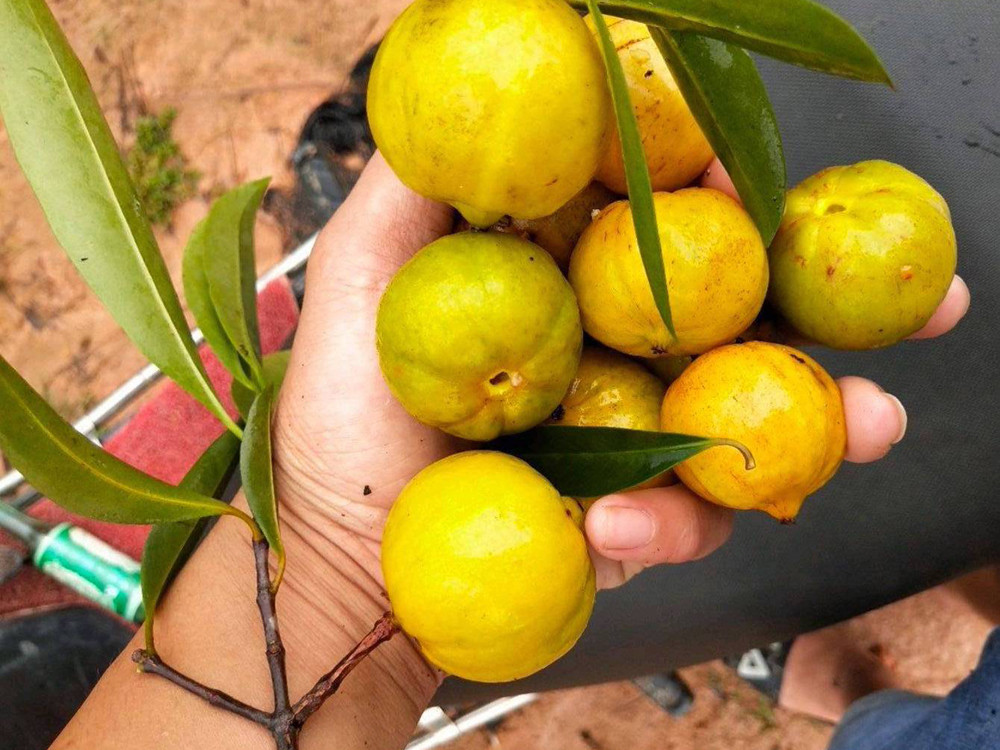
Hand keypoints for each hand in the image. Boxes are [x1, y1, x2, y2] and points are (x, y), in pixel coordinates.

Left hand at [273, 153, 970, 601]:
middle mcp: (607, 363)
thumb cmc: (336, 426)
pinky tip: (622, 529)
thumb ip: (418, 188)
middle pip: (735, 328)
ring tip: (862, 426)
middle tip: (922, 307)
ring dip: (812, 428)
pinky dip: (669, 525)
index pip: (661, 238)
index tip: (760, 192)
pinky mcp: (629, 523)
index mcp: (558, 295)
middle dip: (831, 317)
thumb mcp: (359, 279)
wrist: (334, 569)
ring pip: (743, 426)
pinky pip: (681, 521)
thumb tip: (476, 104)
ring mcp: (627, 447)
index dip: (723, 211)